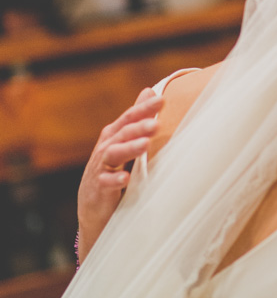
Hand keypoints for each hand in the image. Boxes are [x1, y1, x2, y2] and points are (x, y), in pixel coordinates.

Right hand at [76, 88, 161, 260]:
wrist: (93, 207)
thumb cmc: (113, 169)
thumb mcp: (124, 141)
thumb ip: (137, 118)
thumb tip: (150, 91)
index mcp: (114, 135)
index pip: (129, 118)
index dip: (143, 109)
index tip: (161, 99)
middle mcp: (105, 148)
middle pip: (122, 133)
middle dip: (139, 127)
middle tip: (156, 123)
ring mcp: (100, 168)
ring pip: (113, 154)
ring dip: (129, 148)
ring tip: (145, 144)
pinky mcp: (98, 188)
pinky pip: (105, 183)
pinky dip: (114, 180)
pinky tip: (125, 179)